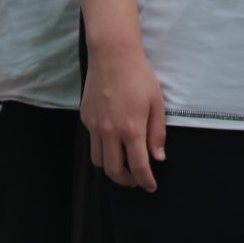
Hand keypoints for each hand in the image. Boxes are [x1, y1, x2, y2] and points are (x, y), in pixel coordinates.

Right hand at [82, 42, 167, 190]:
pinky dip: (102, 150)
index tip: (151, 186)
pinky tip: (113, 144)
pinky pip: (92, 143)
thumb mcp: (157, 103)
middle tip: (137, 180)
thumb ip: (157, 133)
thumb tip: (158, 158)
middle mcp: (110, 131)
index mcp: (131, 128)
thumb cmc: (140, 77)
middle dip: (127, 181)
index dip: (145, 180)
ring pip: (99, 161)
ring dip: (111, 169)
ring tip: (124, 166)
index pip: (138, 166)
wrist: (113, 56)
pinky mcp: (86, 118)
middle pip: (114, 171)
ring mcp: (94, 126)